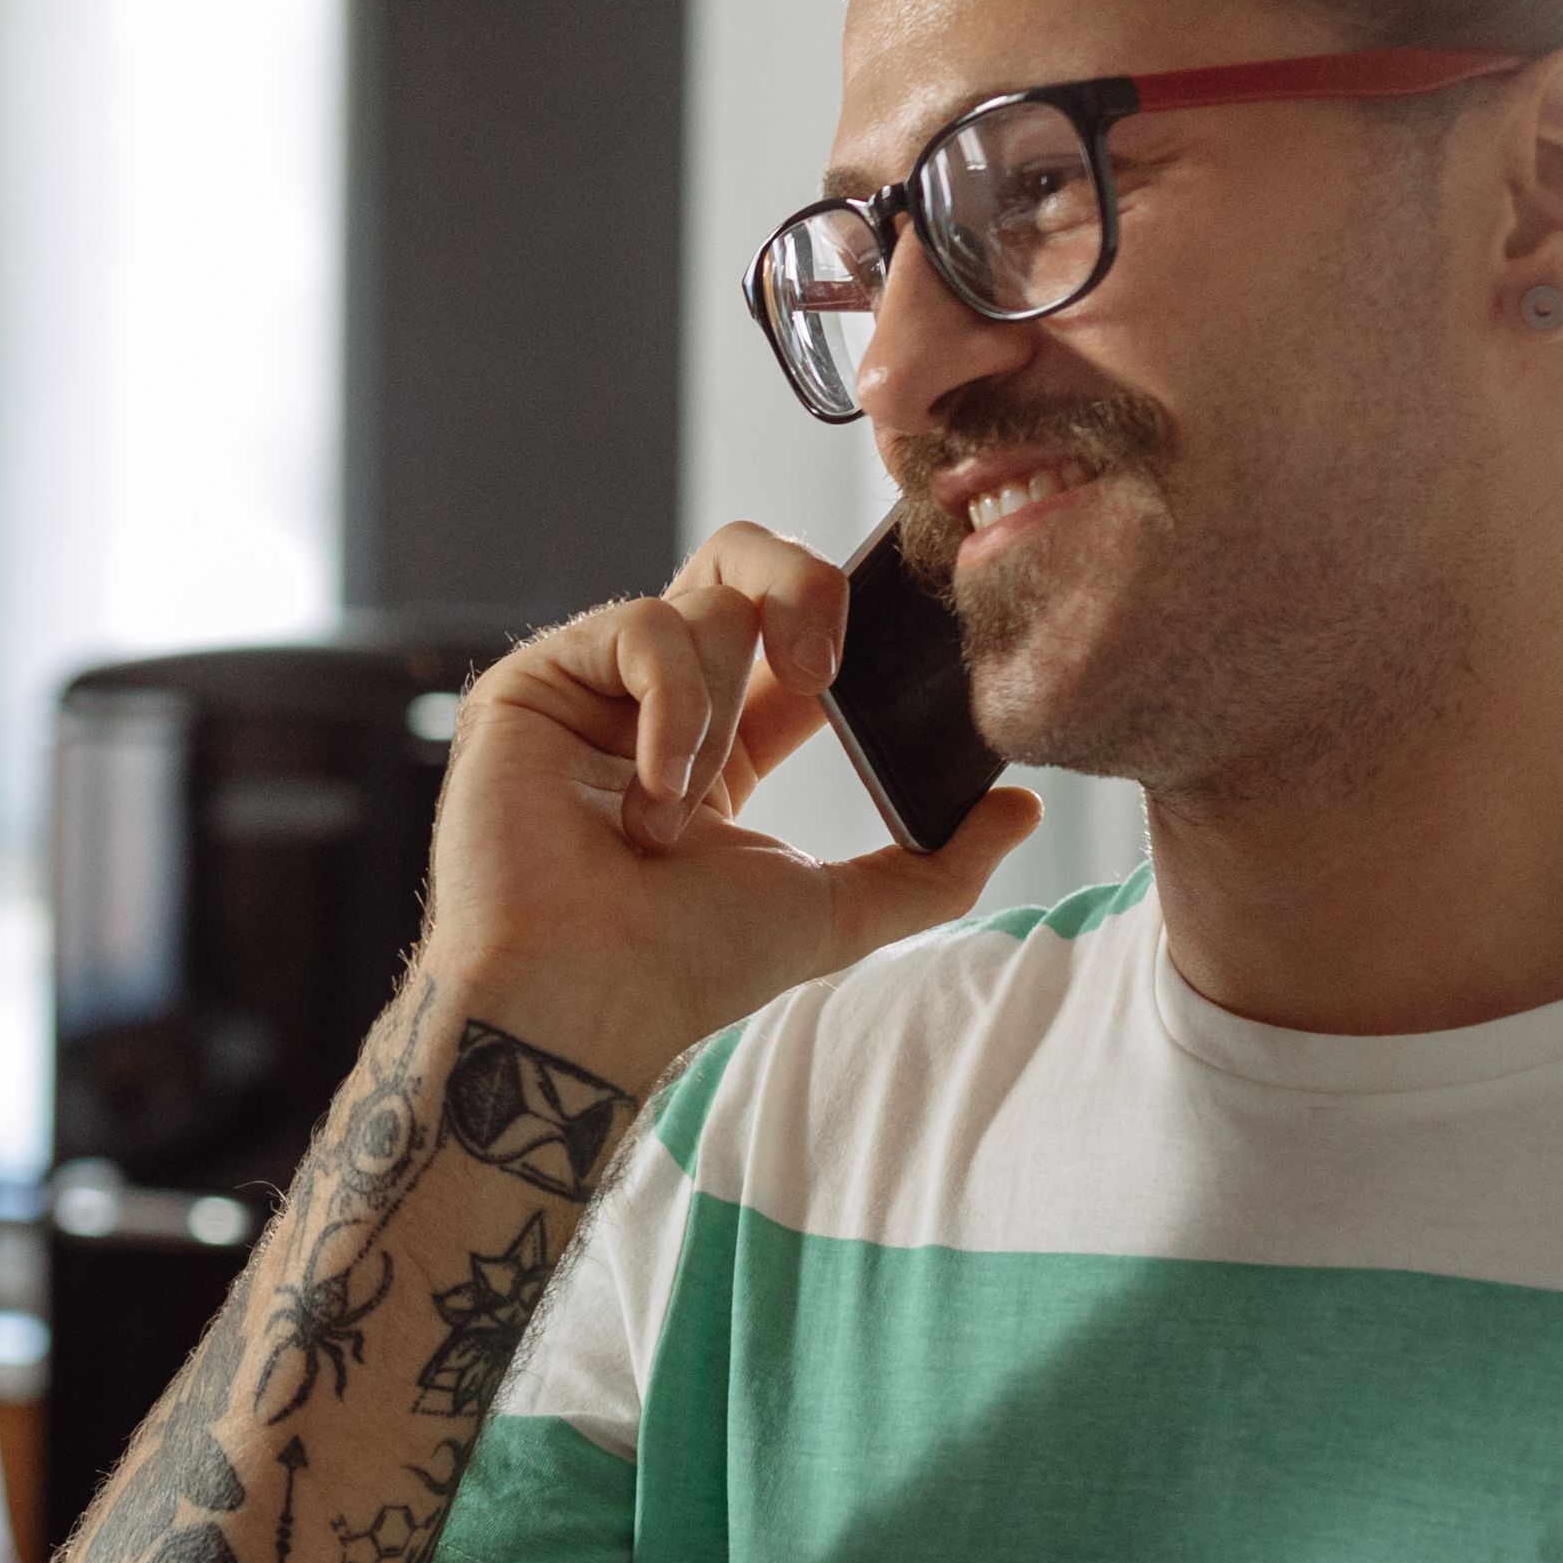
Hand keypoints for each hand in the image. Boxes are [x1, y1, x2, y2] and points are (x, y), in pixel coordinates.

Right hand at [429, 524, 1042, 1079]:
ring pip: (702, 601)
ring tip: (678, 821)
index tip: (886, 655)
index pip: (792, 633)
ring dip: (717, 716)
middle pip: (741, 563)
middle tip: (824, 669)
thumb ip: (937, 862)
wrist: (588, 999)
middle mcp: (653, 702)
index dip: (844, 621)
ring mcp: (592, 687)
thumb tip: (1025, 807)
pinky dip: (672, 711)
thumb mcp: (841, 910)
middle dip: (803, 590)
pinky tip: (652, 799)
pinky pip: (641, 629)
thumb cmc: (688, 967)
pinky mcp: (537, 681)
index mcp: (721, 743)